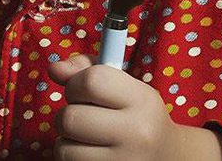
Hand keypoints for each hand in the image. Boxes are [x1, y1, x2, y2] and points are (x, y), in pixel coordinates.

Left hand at [48, 53, 179, 160]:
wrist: (166, 157)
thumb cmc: (136, 114)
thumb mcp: (123, 86)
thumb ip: (86, 70)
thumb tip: (54, 70)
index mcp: (142, 100)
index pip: (93, 81)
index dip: (76, 83)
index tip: (81, 91)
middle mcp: (138, 133)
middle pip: (71, 117)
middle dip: (67, 115)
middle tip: (82, 117)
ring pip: (64, 148)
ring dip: (66, 141)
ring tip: (86, 138)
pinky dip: (70, 158)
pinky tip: (88, 154)